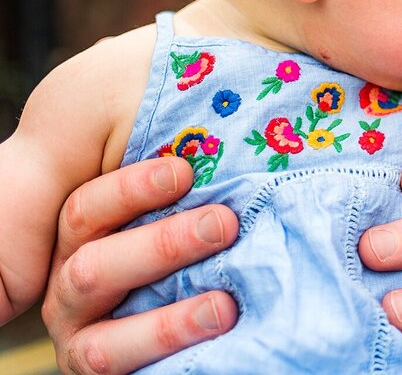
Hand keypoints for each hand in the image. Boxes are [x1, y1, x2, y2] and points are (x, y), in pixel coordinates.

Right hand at [41, 157, 238, 374]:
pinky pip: (120, 369)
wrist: (212, 291)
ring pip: (105, 337)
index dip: (130, 190)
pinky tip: (216, 333)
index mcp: (82, 232)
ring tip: (223, 306)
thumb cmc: (195, 213)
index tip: (184, 172)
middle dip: (162, 247)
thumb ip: (160, 157)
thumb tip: (192, 154)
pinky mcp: (107, 367)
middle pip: (94, 267)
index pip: (86, 210)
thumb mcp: (171, 178)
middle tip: (223, 226)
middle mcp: (73, 281)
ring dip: (165, 321)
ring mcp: (85, 331)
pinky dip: (168, 353)